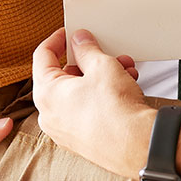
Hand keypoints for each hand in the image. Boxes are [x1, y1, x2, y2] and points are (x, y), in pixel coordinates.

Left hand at [31, 28, 153, 177]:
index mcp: (46, 94)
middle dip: (88, 62)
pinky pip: (86, 111)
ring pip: (78, 94)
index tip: (68, 33)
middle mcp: (50, 115)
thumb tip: (79, 41)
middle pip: (62, 76)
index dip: (56, 40)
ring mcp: (65, 131)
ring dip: (100, 78)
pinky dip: (100, 97)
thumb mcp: (101, 66)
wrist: (138, 147)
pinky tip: (124, 88)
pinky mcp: (82, 141)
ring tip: (124, 70)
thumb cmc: (115, 112)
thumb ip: (86, 49)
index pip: (42, 56)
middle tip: (104, 52)